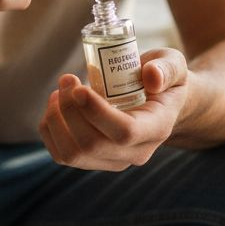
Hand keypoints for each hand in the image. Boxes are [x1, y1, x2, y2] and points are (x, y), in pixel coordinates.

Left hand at [39, 48, 189, 170]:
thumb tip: (151, 76)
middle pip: (93, 145)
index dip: (97, 113)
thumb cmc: (164, 80)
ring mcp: (113, 160)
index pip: (125, 133)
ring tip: (59, 91)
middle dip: (70, 111)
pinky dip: (50, 130)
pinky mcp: (94, 160)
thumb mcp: (174, 65)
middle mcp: (136, 152)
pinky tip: (56, 105)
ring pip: (73, 155)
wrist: (160, 102)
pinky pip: (62, 155)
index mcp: (157, 128)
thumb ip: (167, 68)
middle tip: (67, 79)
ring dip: (56, 121)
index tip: (79, 88)